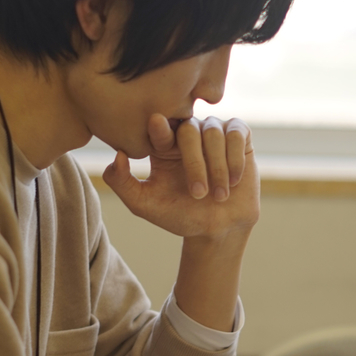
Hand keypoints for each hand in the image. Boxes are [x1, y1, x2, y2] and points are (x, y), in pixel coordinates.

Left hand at [102, 114, 259, 239]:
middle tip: (197, 194)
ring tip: (218, 196)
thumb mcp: (144, 204)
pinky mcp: (239, 136)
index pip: (159, 126)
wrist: (217, 229)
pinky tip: (233, 181)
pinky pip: (236, 134)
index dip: (159, 127)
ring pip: (213, 133)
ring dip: (217, 167)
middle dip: (194, 163)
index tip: (156, 126)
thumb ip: (122, 183)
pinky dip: (234, 158)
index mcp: (163, 144)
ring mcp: (214, 132)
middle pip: (189, 129)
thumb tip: (117, 155)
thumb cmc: (180, 216)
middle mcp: (188, 132)